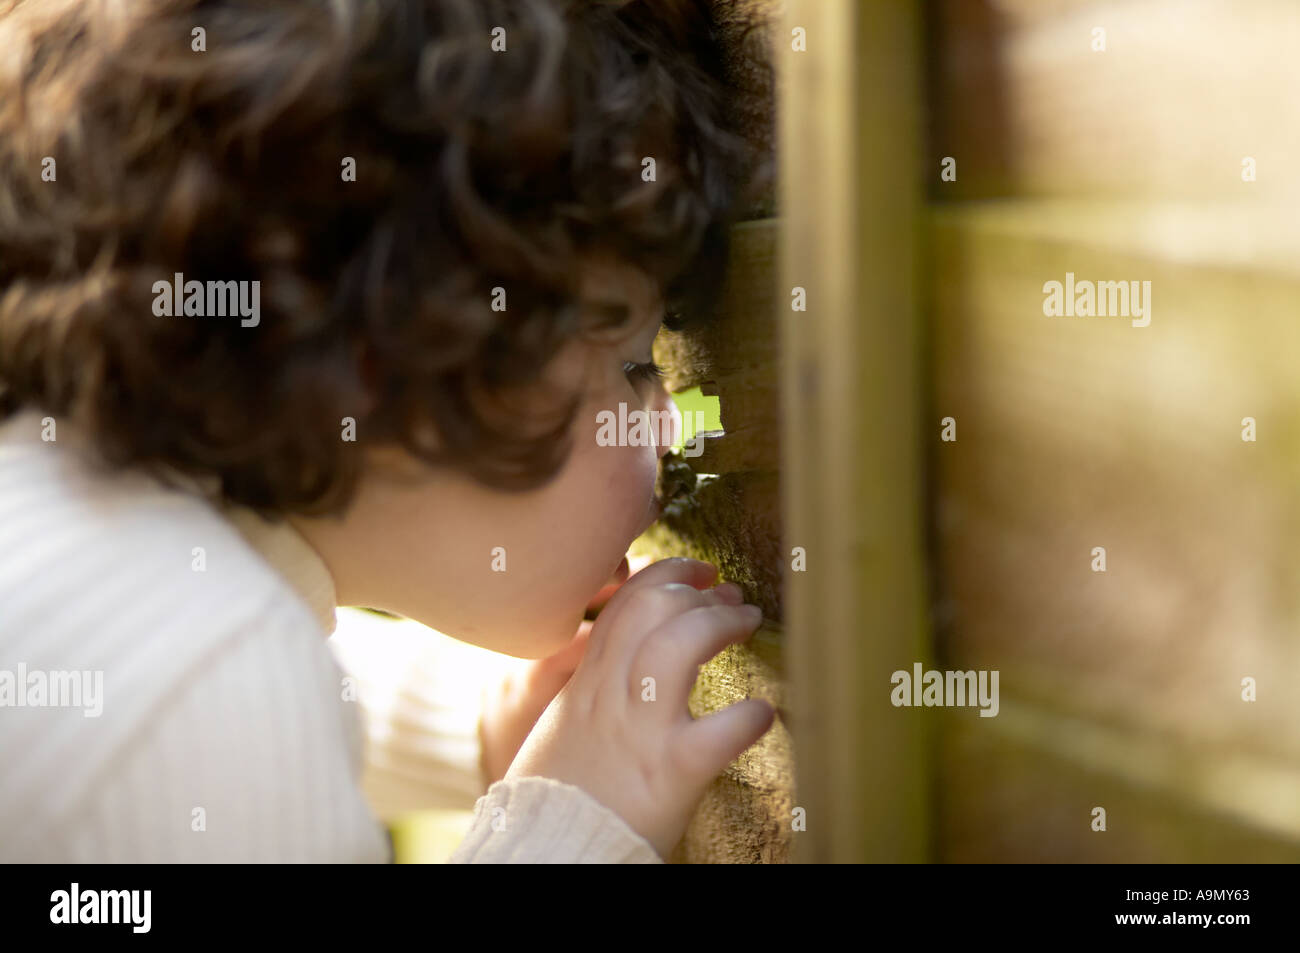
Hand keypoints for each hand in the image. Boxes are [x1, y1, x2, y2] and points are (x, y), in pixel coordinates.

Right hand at [502, 557, 774, 858]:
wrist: (551, 850)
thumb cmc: (560, 793)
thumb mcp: (565, 723)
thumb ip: (594, 684)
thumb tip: (624, 652)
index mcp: (586, 684)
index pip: (625, 604)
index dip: (667, 576)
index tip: (699, 572)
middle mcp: (610, 696)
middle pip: (652, 609)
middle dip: (698, 590)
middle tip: (732, 595)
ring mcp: (641, 730)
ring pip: (679, 646)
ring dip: (721, 624)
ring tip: (749, 622)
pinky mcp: (671, 772)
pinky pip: (721, 732)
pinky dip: (749, 717)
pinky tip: (761, 713)